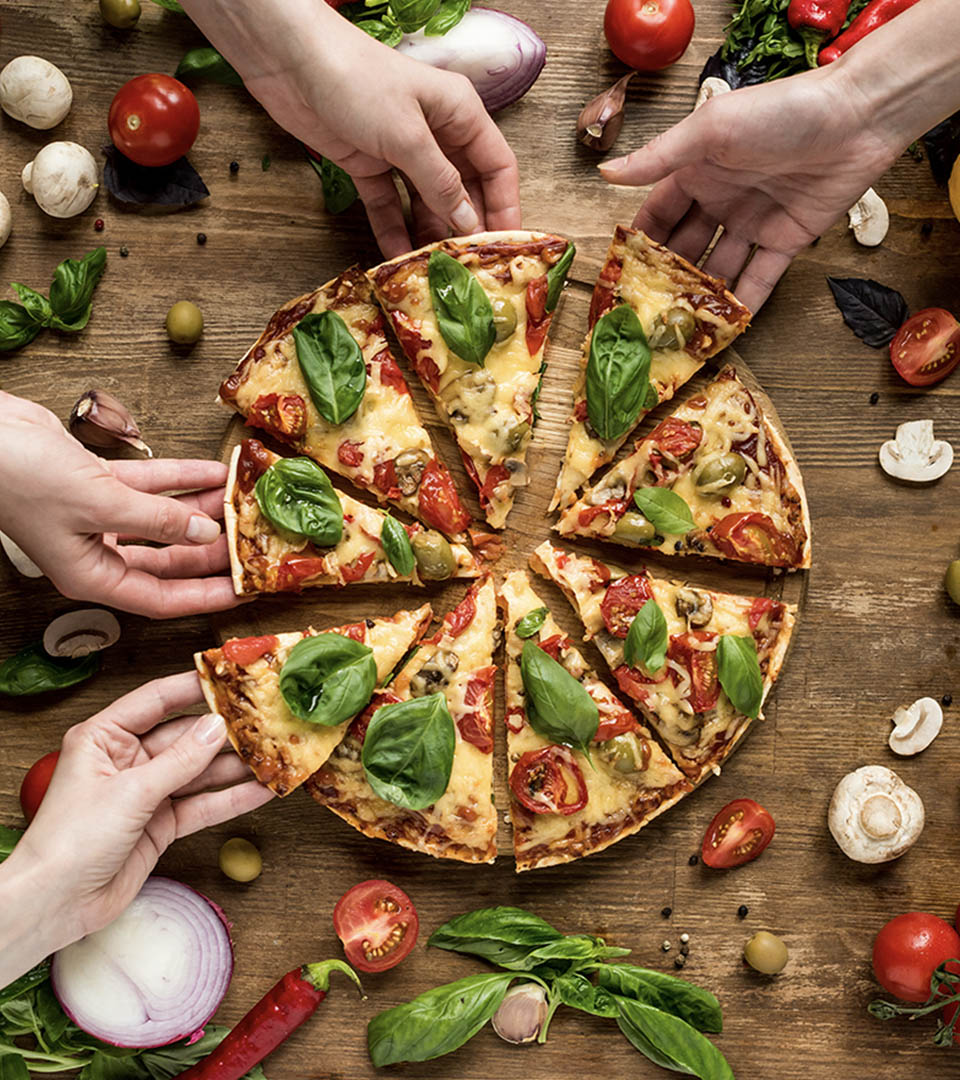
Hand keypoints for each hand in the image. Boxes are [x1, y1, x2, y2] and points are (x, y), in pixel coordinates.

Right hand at [0, 392, 240, 617]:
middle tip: (249, 545)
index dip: (206, 597)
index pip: (162, 599)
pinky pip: (151, 486)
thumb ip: (159, 520)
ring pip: (163, 520)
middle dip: (210, 552)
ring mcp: (97, 517)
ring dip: (201, 510)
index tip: (244, 592)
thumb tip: (206, 535)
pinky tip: (214, 472)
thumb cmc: (21, 477)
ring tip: (239, 503)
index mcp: (91, 576)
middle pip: (168, 561)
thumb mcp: (101, 504)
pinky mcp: (97, 484)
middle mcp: (96, 552)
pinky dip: (182, 479)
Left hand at [0, 673, 273, 982]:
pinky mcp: (160, 824)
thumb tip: (217, 727)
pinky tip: (260, 791)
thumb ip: (179, 761)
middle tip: (263, 720)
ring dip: (234, 766)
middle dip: (224, 731)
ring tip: (272, 755)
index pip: (156, 700)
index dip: (193, 687)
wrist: (55, 905)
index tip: (231, 678)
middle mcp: (127, 760)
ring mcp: (146, 792)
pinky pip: (202, 805)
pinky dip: (230, 799)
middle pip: (184, 736)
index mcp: (105, 737)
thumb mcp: (130, 793)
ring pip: (198, 771)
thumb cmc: (71, 841)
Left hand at [181, 0, 520, 256]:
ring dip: (431, 234)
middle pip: (465, 189)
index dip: (505, 206)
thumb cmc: (356, 80)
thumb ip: (441, 183)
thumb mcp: (408, 135)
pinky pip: (390, 205)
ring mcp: (402, 151)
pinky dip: (394, 230)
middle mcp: (436, 133)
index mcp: (460, 114)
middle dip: (468, 227)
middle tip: (472, 268)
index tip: (506, 245)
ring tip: (437, 271)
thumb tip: (470, 223)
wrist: (288, 61)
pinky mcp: (369, 164)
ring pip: (428, 202)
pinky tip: (400, 257)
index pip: (497, 165)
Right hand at [599, 67, 899, 310]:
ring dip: (699, 295)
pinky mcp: (787, 241)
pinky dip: (744, 302)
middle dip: (666, 277)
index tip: (620, 274)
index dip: (641, 242)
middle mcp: (722, 199)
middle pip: (685, 246)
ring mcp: (753, 222)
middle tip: (644, 310)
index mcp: (698, 171)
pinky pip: (760, 278)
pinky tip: (724, 327)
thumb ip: (658, 157)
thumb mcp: (710, 130)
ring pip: (718, 267)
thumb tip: (606, 174)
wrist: (857, 117)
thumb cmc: (781, 112)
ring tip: (677, 327)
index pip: (659, 214)